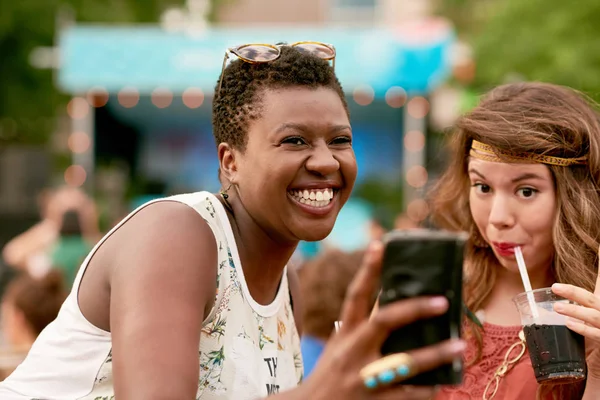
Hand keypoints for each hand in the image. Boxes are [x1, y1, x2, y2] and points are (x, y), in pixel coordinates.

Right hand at [298, 241, 465, 399]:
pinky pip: (408, 395)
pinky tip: (444, 383)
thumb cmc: (331, 374)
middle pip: (383, 321)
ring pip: (405, 362)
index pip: (355, 295)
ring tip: (459, 345)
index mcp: (344, 333)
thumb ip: (362, 327)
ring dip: (435, 353)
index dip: (368, 269)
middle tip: (443, 301)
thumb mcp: (340, 347)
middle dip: (414, 309)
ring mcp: (364, 378)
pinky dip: (428, 388)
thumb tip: (395, 303)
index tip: (380, 244)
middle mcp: (352, 351)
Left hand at [551, 246, 599, 379]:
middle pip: (595, 299)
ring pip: (596, 316)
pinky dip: (583, 329)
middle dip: (576, 293)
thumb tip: (558, 301)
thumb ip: (582, 308)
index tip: (599, 247)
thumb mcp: (591, 318)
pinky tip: (569, 324)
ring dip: (576, 311)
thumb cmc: (597, 337)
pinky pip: (597, 336)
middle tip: (555, 287)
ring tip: (557, 307)